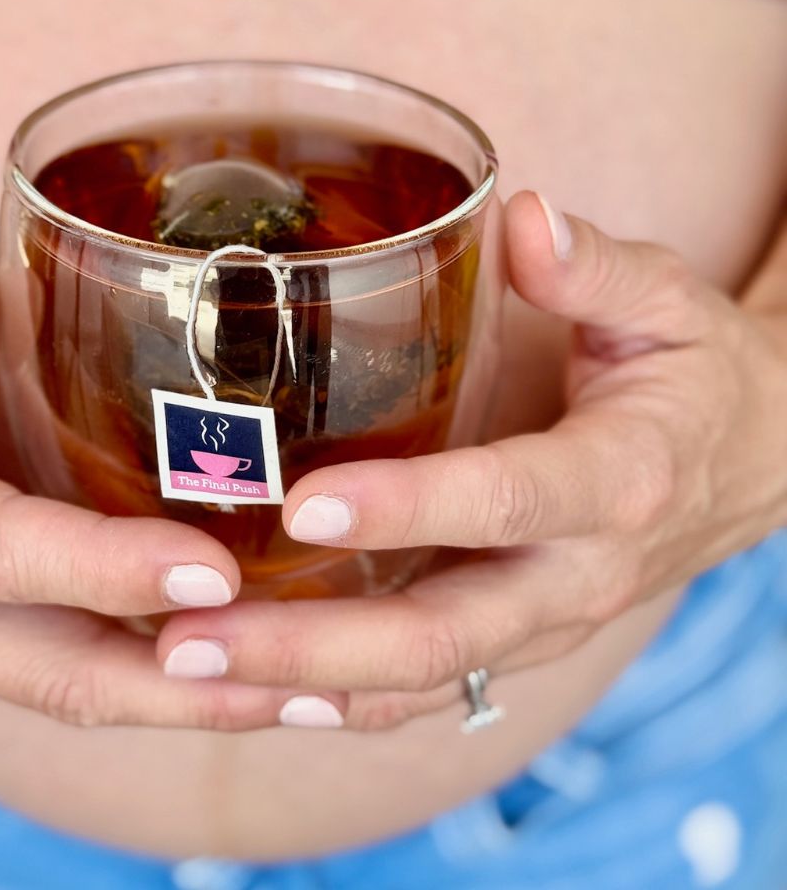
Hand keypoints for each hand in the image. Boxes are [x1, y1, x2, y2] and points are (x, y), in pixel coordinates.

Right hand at [0, 264, 325, 728]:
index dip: (106, 571)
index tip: (214, 573)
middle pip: (55, 667)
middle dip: (186, 678)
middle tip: (307, 664)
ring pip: (66, 696)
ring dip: (186, 701)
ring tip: (304, 687)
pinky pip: (56, 683)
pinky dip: (147, 686)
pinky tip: (233, 668)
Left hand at [155, 192, 786, 729]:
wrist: (752, 464)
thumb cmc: (692, 373)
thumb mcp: (668, 302)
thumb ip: (596, 267)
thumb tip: (522, 217)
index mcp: (615, 479)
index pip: (504, 500)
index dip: (409, 507)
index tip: (304, 507)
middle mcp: (577, 574)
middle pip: (441, 632)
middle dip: (312, 645)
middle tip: (189, 638)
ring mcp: (543, 621)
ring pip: (418, 678)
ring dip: (298, 686)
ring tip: (186, 669)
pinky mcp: (515, 637)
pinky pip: (423, 687)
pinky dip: (336, 699)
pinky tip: (250, 690)